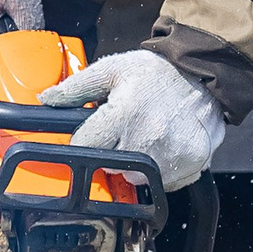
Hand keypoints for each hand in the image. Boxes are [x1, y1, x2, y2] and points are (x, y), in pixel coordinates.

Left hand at [55, 48, 227, 190]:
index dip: (85, 140)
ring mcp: (172, 155)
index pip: (85, 147)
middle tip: (124, 131)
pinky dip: (162, 169)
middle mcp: (148, 138)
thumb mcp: (113, 69)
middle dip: (111, 152)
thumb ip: (77, 86)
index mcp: (124, 114)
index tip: (91, 135)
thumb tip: (47, 99)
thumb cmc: (159, 73)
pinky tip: (165, 145)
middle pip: (110, 167)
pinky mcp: (192, 166)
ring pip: (136, 179)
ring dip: (135, 164)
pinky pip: (165, 182)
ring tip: (145, 136)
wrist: (205, 73)